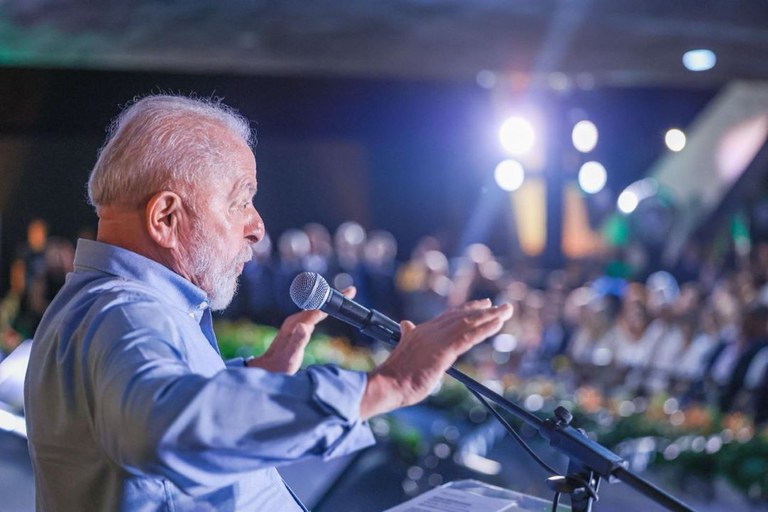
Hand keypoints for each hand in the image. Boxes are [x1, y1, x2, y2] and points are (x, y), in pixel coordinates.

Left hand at [246, 286, 355, 373]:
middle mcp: (295, 321)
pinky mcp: (296, 328)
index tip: (347, 293)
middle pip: (317, 304)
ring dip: (328, 301)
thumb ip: (297, 342)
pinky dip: (322, 309)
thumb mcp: (290, 357)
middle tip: (350, 292)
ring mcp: (295, 324)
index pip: (317, 309)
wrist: (265, 370)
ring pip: (314, 308)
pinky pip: (312, 314)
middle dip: (333, 296)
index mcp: (295, 324)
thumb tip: (305, 326)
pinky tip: (326, 310)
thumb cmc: (278, 367)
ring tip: (343, 297)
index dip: (333, 300)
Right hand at [360, 299, 511, 419]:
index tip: (482, 304)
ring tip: (506, 311)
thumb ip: (408, 336)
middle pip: (462, 316)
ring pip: (468, 323)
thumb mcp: (403, 350)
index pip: (448, 316)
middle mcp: (430, 330)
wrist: (386, 384)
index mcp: (421, 331)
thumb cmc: (394, 375)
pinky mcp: (443, 351)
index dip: (467, 309)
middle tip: (502, 306)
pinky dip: (484, 329)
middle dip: (483, 310)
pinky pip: (468, 337)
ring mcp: (437, 339)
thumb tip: (406, 324)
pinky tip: (497, 324)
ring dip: (490, 316)